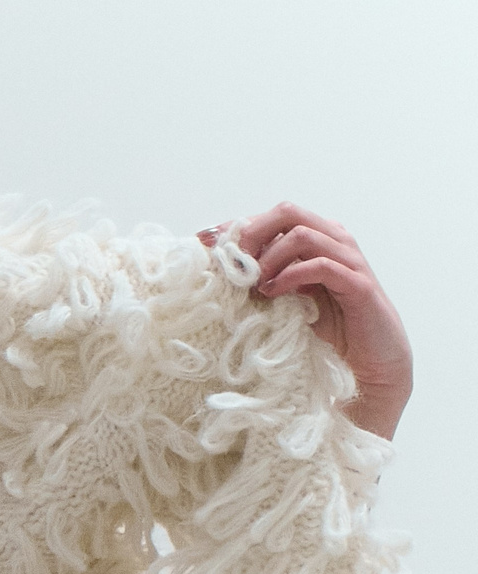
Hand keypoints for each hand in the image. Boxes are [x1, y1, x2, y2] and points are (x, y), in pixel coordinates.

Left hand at [197, 203, 411, 439]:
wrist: (370, 361)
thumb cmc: (326, 328)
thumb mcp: (286, 297)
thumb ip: (265, 276)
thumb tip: (221, 268)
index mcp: (316, 238)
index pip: (272, 217)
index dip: (235, 226)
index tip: (203, 243)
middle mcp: (334, 240)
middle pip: (288, 212)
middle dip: (252, 234)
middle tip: (235, 264)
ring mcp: (349, 260)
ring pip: (302, 234)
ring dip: (270, 257)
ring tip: (255, 285)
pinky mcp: (358, 284)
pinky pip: (321, 266)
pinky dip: (290, 275)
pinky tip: (273, 293)